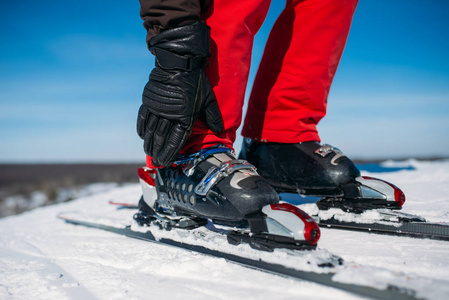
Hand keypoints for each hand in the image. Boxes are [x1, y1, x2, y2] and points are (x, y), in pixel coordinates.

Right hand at [136, 21, 223, 166]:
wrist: (178, 62)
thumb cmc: (196, 81)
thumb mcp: (208, 98)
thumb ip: (213, 116)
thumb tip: (220, 130)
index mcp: (185, 117)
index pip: (177, 140)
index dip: (171, 153)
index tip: (166, 162)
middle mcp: (169, 115)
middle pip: (162, 138)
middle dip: (159, 152)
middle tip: (156, 162)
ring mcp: (157, 108)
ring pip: (152, 130)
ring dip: (150, 143)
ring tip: (149, 153)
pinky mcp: (149, 100)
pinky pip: (143, 117)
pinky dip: (142, 127)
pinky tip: (142, 136)